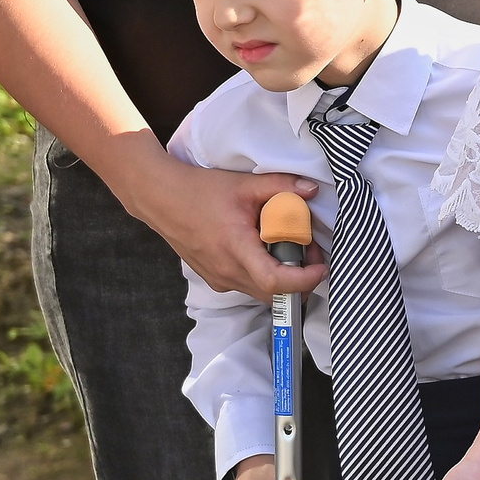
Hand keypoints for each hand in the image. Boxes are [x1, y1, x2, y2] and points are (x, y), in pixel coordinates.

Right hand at [134, 156, 325, 299]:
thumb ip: (281, 187)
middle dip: (300, 280)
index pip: (275, 282)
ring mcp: (218, 278)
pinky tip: (267, 250)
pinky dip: (265, 276)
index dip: (304, 280)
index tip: (321, 267)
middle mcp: (225, 271)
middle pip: (274, 294)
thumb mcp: (244, 184)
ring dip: (284, 279)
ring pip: (261, 293)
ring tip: (291, 248)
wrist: (159, 198)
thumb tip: (312, 190)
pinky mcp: (214, 278)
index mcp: (235, 248)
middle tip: (310, 252)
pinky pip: (247, 286)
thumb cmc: (199, 190)